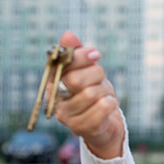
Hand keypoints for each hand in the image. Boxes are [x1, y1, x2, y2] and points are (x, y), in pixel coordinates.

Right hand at [54, 31, 124, 158]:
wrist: (105, 125)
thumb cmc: (94, 94)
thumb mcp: (87, 72)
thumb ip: (78, 53)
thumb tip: (68, 35)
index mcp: (52, 82)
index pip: (61, 64)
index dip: (81, 57)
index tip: (96, 54)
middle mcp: (55, 100)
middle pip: (75, 79)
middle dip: (95, 74)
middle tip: (100, 79)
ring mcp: (67, 117)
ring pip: (91, 94)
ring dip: (104, 91)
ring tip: (103, 95)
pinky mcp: (82, 128)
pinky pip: (103, 107)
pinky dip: (111, 103)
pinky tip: (108, 106)